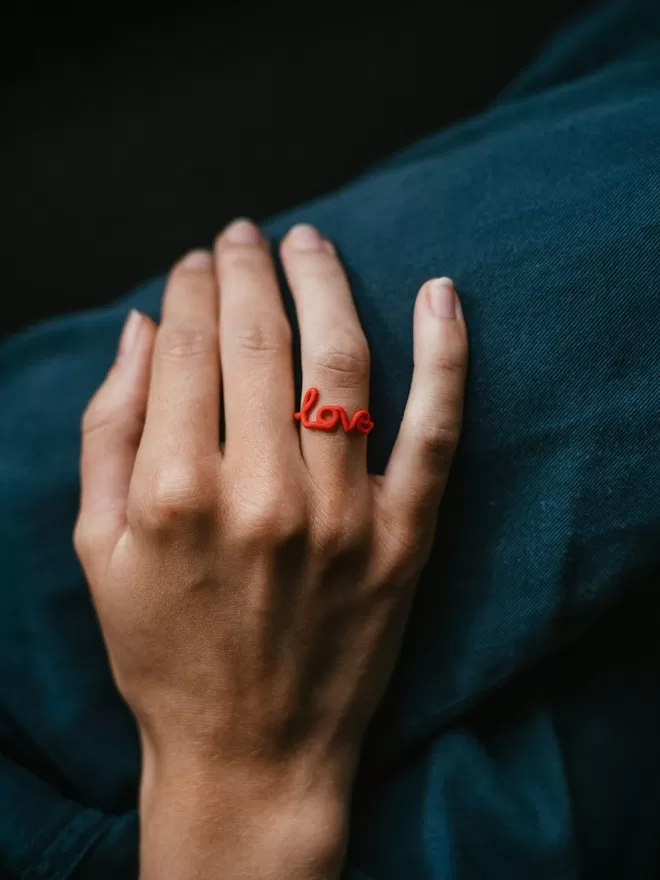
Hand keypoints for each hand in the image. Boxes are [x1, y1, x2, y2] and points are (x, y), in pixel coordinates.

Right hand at [74, 220, 467, 878]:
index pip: (188, 346)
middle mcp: (261, 494)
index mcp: (174, 492)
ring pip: (343, 361)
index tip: (195, 264)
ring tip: (310, 243)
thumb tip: (140, 330)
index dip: (190, 288)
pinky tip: (442, 296)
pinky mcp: (404, 539)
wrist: (251, 750)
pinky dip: (447, 357)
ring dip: (326, 283)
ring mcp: (343, 515)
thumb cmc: (163, 652)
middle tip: (244, 234)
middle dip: (247, 268)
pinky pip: (437, 431)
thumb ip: (109, 430)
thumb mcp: (98, 549)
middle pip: (260, 337)